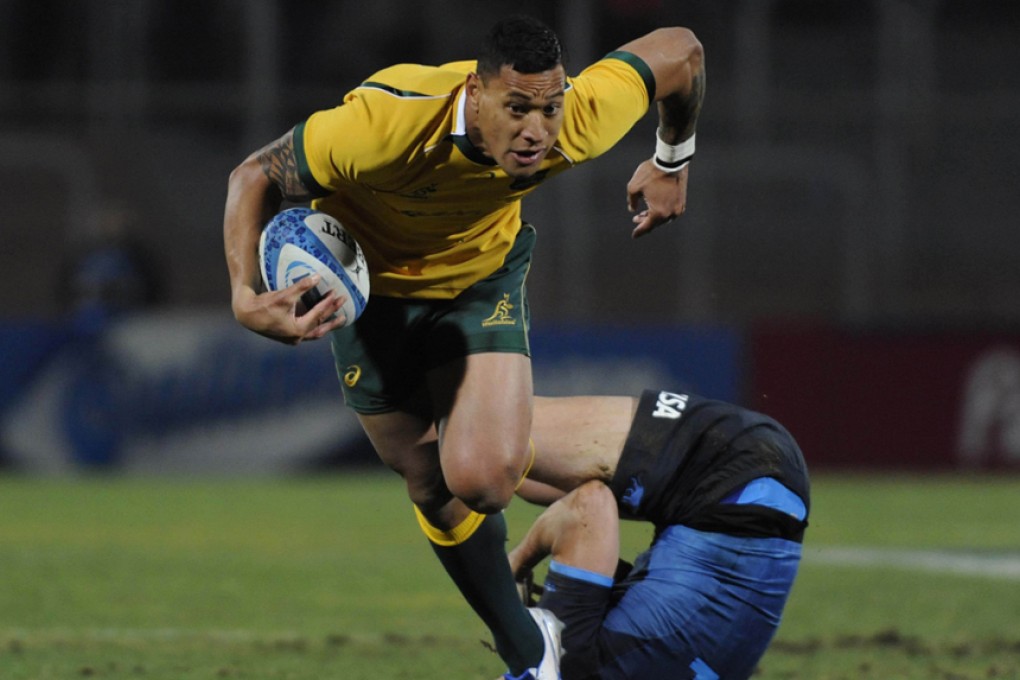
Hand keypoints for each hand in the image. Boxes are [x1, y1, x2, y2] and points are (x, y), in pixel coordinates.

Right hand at [232, 274, 346, 344]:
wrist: (246, 314)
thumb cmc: (264, 305)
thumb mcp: (284, 295)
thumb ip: (301, 287)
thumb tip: (317, 276)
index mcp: (298, 329)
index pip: (318, 314)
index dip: (328, 303)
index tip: (336, 293)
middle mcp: (298, 337)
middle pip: (321, 326)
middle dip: (333, 314)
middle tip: (344, 302)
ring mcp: (293, 339)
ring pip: (316, 333)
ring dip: (328, 325)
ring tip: (341, 318)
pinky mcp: (289, 336)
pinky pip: (309, 332)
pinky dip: (317, 326)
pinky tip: (322, 320)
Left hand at [626, 159, 689, 237]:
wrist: (671, 161)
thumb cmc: (651, 173)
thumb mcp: (634, 187)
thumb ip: (631, 201)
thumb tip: (632, 209)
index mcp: (658, 213)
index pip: (646, 227)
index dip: (639, 232)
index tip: (634, 235)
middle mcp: (671, 213)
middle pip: (656, 223)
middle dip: (646, 222)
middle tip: (636, 219)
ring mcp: (678, 207)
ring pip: (664, 217)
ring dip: (654, 216)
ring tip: (646, 212)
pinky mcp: (683, 200)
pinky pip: (671, 210)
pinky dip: (663, 210)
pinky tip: (657, 206)